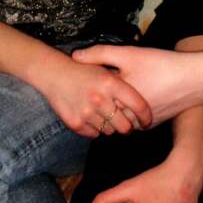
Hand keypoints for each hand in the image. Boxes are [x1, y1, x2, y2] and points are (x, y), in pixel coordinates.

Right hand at [34, 53, 152, 138]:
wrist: (53, 74)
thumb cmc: (84, 71)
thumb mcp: (105, 68)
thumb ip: (122, 84)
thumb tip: (141, 104)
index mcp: (111, 82)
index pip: (138, 105)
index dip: (146, 116)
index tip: (148, 121)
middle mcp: (100, 98)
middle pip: (125, 126)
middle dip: (127, 126)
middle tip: (125, 121)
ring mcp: (87, 112)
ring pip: (109, 131)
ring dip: (110, 126)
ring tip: (103, 113)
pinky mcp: (76, 123)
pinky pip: (94, 134)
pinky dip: (95, 128)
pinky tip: (91, 115)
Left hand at [72, 44, 198, 126]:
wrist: (193, 80)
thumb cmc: (160, 65)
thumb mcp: (129, 54)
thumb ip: (100, 54)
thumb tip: (74, 56)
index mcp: (117, 99)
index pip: (92, 97)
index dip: (86, 87)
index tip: (80, 79)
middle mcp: (126, 116)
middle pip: (102, 111)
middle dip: (97, 101)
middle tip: (91, 87)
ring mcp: (138, 124)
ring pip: (117, 118)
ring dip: (112, 109)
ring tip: (110, 93)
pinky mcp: (149, 125)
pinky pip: (131, 121)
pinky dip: (127, 113)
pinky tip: (134, 97)